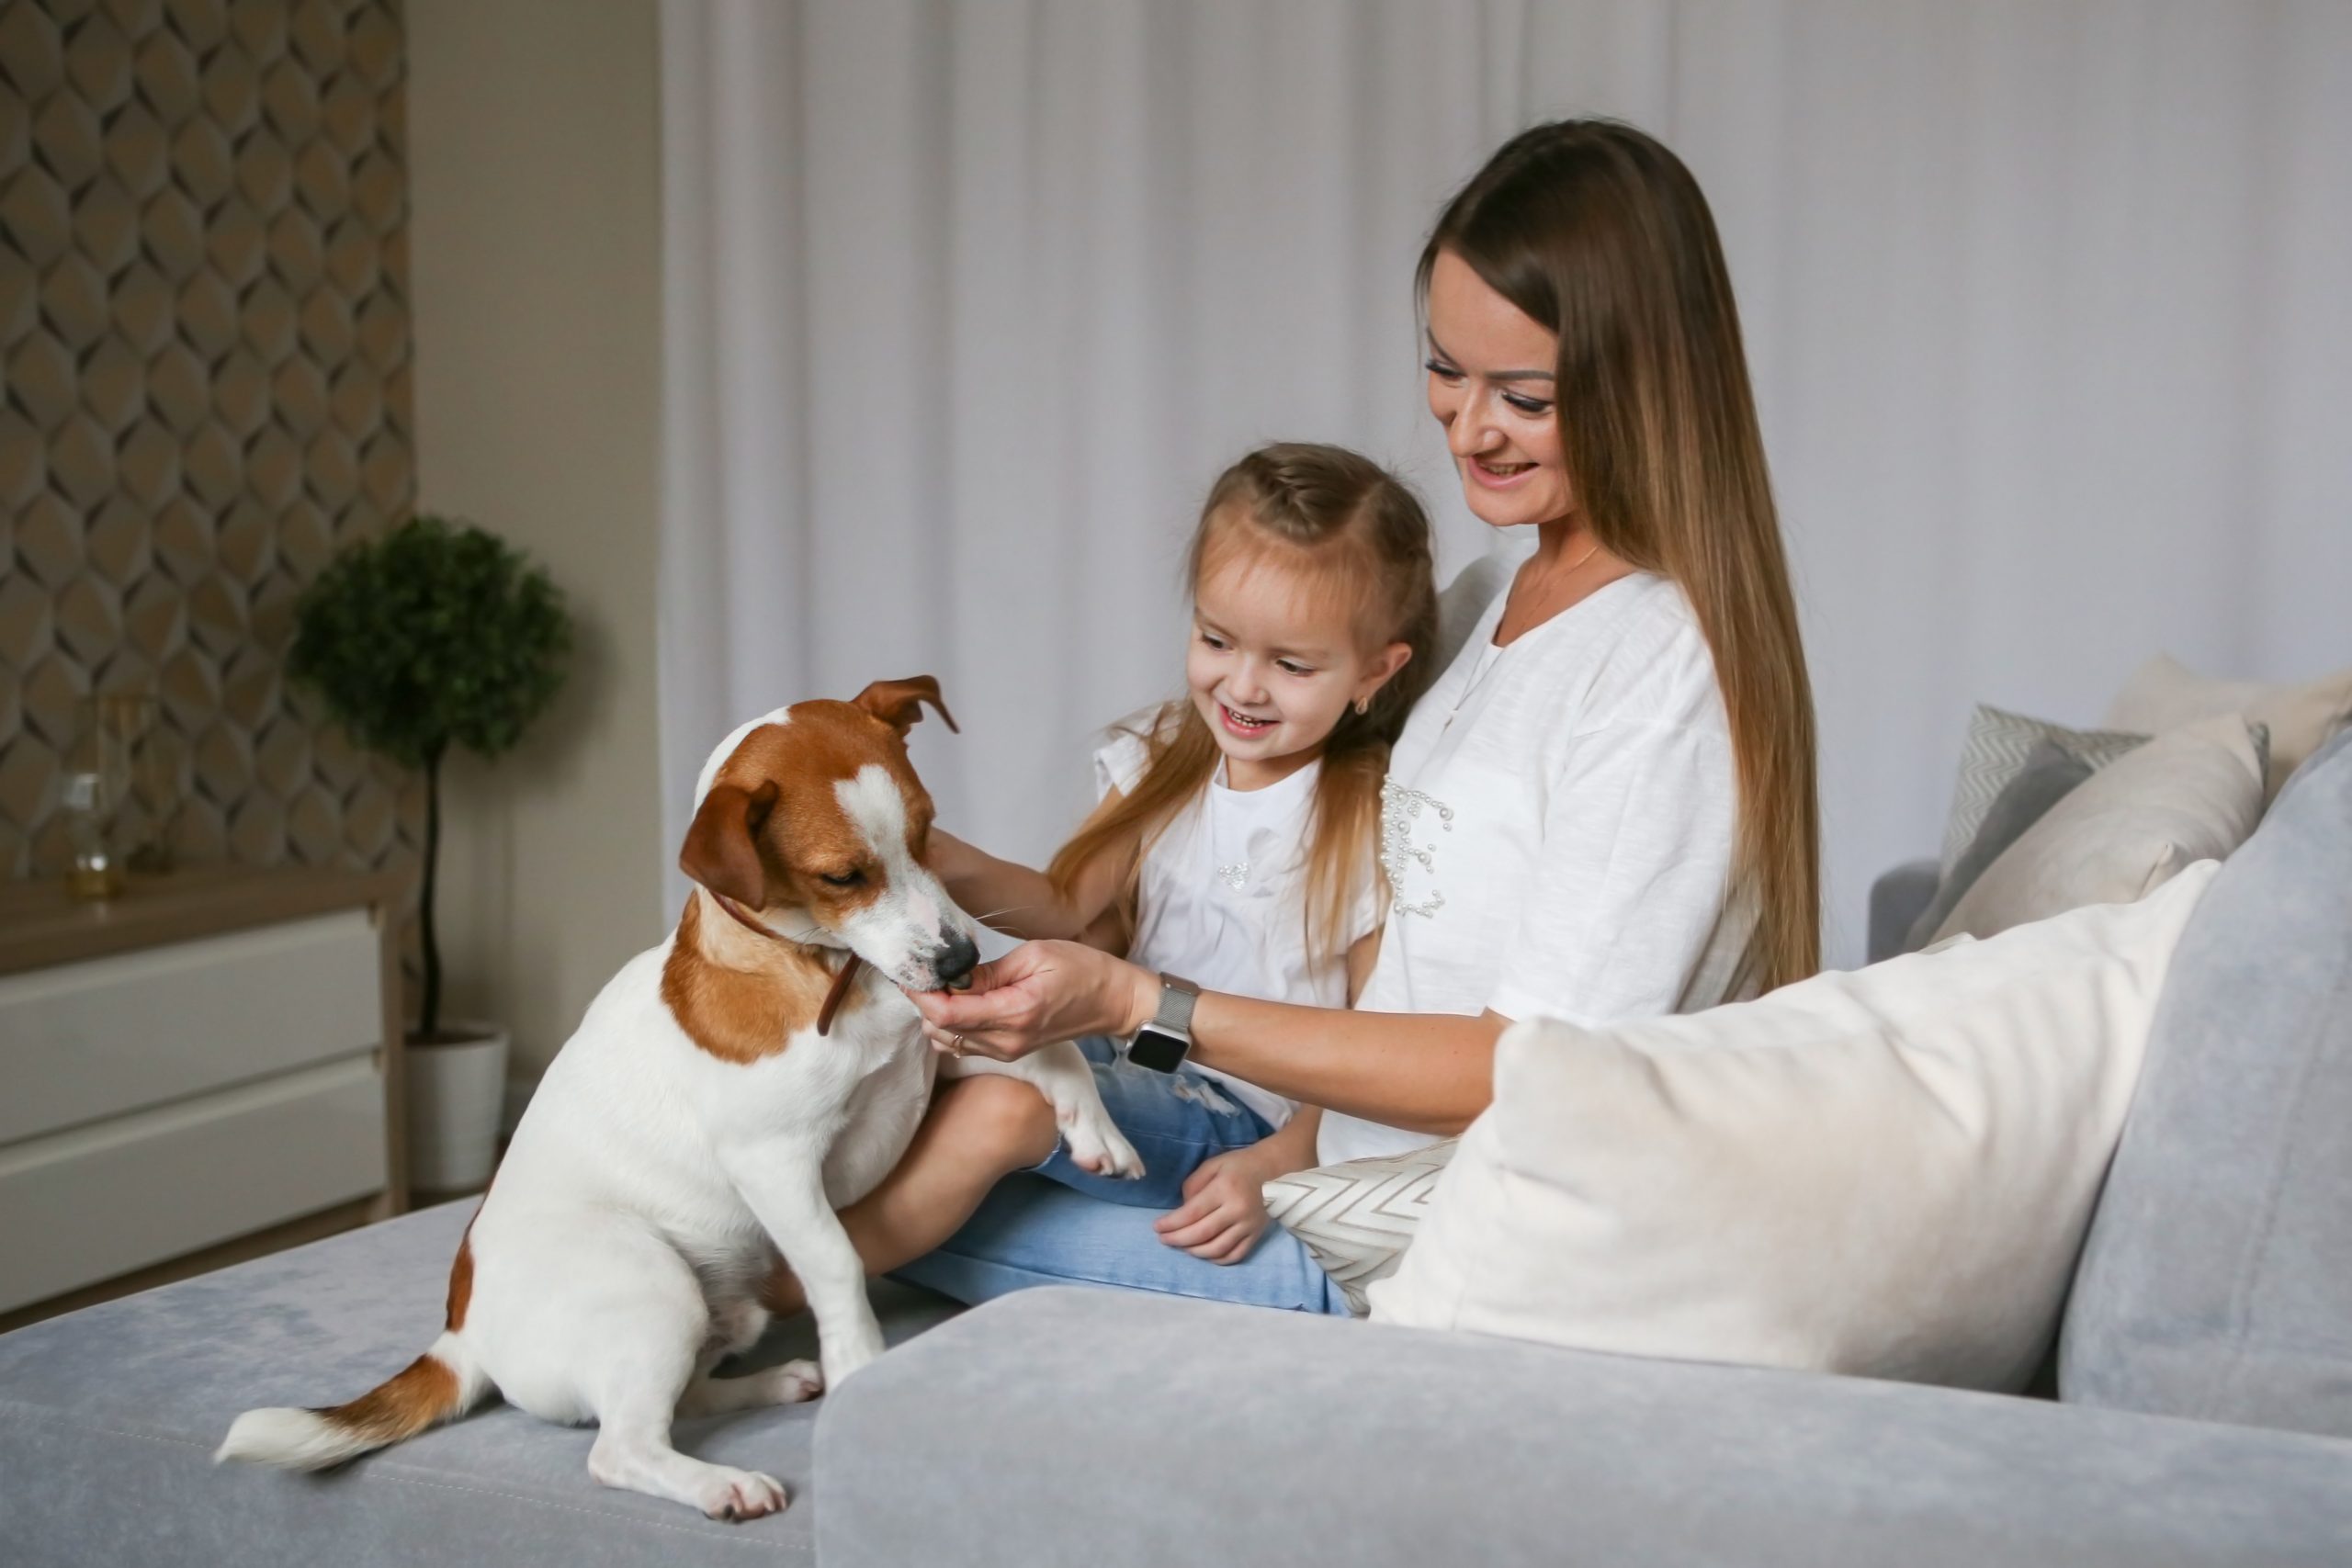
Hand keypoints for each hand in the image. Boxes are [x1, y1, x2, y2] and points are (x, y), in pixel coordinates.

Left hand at [908, 939, 1155, 1061]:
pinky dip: (951, 1025)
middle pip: (940, 1029)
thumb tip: (949, 978)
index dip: (921, 994)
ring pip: (947, 1040)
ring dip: (937, 1014)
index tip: (912, 971)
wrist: (1112, 1001)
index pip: (947, 1014)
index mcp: (1014, 1012)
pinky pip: (963, 1044)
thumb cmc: (1081, 970)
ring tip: (945, 984)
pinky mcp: (1008, 1053)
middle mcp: (1006, 1040)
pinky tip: (960, 1000)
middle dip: (925, 1002)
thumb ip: (988, 972)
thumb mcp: (1035, 956)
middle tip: (928, 972)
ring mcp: (1006, 1051)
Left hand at [1153, 1147, 1273, 1263]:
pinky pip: (1235, 1255)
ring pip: (1217, 1249)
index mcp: (1224, 1189)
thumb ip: (1192, 1186)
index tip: (1157, 1227)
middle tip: (1164, 1239)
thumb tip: (1181, 1211)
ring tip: (1182, 1246)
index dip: (1171, 1223)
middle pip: (1202, 1233)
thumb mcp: (1211, 1165)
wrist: (1272, 1171)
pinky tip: (1204, 1254)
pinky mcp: (1256, 1235)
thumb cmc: (1237, 1166)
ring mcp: (1249, 1225)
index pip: (1192, 1213)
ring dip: (1195, 1252)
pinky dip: (1217, 1260)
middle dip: (1178, 1240)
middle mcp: (1238, 1210)